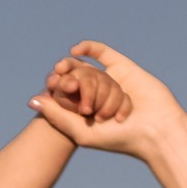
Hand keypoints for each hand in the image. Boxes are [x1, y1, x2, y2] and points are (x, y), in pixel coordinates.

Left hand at [25, 43, 186, 160]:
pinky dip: (89, 48)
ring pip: (88, 70)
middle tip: (55, 76)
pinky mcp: (124, 68)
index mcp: (86, 111)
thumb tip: (31, 99)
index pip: (64, 95)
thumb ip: (56, 115)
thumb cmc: (119, 139)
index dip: (54, 87)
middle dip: (65, 77)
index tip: (48, 84)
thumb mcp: (80, 130)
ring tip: (79, 87)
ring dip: (85, 79)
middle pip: (74, 79)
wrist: (155, 131)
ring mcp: (111, 81)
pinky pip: (103, 53)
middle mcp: (97, 95)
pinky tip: (75, 50)